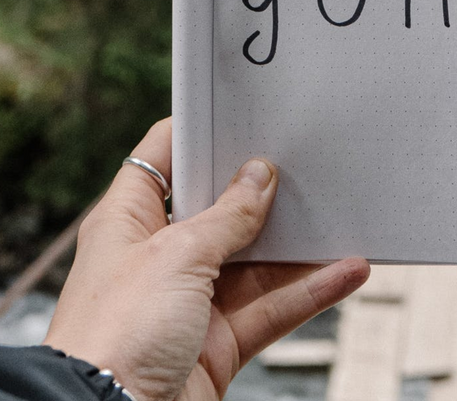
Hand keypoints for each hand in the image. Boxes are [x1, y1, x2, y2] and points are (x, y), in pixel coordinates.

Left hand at [43, 118, 369, 400]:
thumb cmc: (112, 336)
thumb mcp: (176, 257)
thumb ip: (226, 218)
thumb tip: (257, 177)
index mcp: (129, 222)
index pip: (163, 160)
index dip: (200, 134)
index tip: (241, 113)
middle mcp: (159, 259)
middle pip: (219, 213)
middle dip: (262, 194)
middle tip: (304, 166)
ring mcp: (190, 303)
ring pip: (255, 264)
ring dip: (299, 249)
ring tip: (341, 220)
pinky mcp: (216, 343)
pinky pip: (271, 309)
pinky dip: (309, 293)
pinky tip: (344, 273)